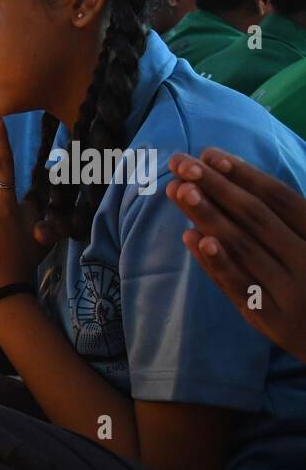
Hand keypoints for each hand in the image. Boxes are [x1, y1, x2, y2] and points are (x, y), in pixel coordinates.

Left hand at [167, 148, 305, 362]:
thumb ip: (285, 219)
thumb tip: (235, 180)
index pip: (279, 197)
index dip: (244, 174)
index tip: (209, 153)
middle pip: (255, 215)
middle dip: (216, 186)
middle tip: (181, 162)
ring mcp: (289, 288)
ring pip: (243, 246)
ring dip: (208, 215)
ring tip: (179, 190)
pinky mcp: (269, 316)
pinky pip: (239, 284)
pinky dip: (215, 261)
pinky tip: (193, 238)